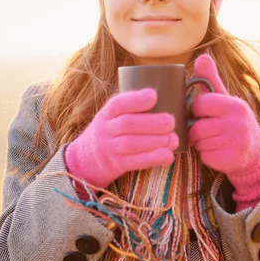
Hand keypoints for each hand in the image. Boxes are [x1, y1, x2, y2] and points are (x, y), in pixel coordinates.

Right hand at [64, 88, 178, 189]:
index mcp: (107, 113)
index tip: (154, 95)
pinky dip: (153, 159)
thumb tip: (170, 95)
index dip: (135, 99)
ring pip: (131, 144)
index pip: (118, 104)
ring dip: (155, 141)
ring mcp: (110, 148)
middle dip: (151, 122)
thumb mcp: (112, 116)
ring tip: (173, 140)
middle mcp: (106, 129)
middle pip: (126, 124)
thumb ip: (132, 108)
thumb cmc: (110, 131)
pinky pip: (135, 162)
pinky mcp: (116, 165)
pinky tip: (168, 156)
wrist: (86, 159)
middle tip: (171, 121)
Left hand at [188, 54, 259, 195]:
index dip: (198, 110)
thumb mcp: (226, 100)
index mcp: (235, 105)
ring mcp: (234, 143)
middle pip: (196, 127)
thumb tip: (202, 56)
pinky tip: (219, 152)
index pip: (200, 104)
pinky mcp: (230, 160)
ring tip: (216, 141)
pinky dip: (207, 156)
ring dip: (202, 144)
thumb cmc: (234, 122)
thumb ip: (211, 80)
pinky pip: (204, 156)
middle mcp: (237, 123)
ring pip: (199, 143)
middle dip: (198, 130)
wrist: (255, 154)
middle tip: (210, 131)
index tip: (206, 114)